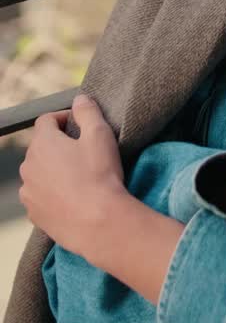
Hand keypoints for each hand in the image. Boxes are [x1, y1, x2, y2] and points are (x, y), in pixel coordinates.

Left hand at [19, 94, 126, 258]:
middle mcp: (28, 166)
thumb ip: (88, 111)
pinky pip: (41, 195)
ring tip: (79, 177)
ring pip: (39, 172)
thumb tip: (80, 99)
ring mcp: (29, 192)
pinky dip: (52, 192)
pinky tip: (73, 197)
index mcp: (42, 143)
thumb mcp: (100, 134)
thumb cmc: (100, 175)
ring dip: (54, 170)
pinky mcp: (34, 214)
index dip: (64, 118)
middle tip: (84, 152)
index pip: (46, 120)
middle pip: (41, 147)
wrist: (98, 223)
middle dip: (59, 145)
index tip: (81, 125)